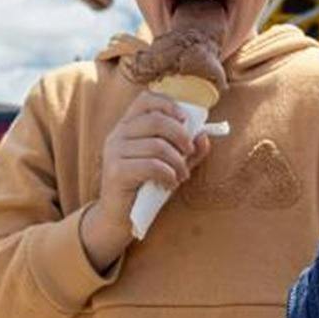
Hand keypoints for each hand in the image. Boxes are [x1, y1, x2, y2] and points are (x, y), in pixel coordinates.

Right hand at [83, 91, 210, 265]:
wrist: (118, 218)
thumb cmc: (145, 186)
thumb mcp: (171, 165)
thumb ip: (188, 151)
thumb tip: (204, 136)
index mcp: (128, 125)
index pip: (146, 99)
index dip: (169, 105)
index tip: (186, 120)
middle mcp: (117, 134)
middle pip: (155, 120)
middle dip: (181, 136)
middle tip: (189, 153)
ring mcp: (114, 152)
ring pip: (156, 145)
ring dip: (177, 162)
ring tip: (182, 176)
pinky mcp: (116, 171)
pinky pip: (151, 165)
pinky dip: (168, 174)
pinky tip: (170, 184)